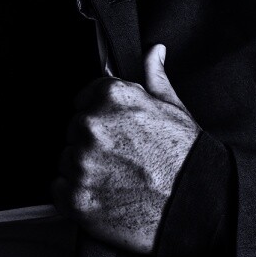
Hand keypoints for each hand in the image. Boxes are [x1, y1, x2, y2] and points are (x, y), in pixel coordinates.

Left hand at [53, 44, 199, 253]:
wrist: (196, 204)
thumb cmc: (186, 157)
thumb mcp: (174, 108)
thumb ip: (155, 77)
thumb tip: (154, 51)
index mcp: (111, 97)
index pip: (84, 100)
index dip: (101, 118)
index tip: (117, 134)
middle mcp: (91, 125)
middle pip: (74, 131)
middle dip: (92, 144)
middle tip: (122, 160)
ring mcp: (81, 162)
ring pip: (66, 160)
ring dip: (83, 170)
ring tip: (117, 181)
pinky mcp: (76, 197)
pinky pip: (59, 190)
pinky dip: (76, 195)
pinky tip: (104, 197)